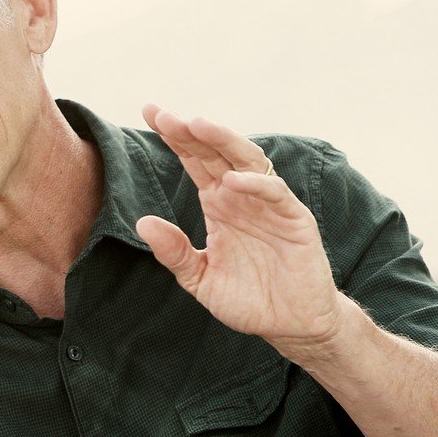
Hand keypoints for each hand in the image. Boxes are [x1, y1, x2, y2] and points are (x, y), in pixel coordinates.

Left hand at [135, 105, 347, 363]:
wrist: (291, 324)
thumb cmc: (249, 299)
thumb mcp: (200, 278)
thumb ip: (174, 253)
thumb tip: (142, 222)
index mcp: (218, 204)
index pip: (194, 161)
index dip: (175, 138)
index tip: (150, 112)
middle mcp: (242, 197)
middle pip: (215, 153)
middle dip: (191, 132)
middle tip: (165, 115)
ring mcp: (270, 205)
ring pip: (247, 161)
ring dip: (223, 142)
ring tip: (197, 125)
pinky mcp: (295, 220)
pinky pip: (276, 194)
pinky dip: (255, 184)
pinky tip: (232, 180)